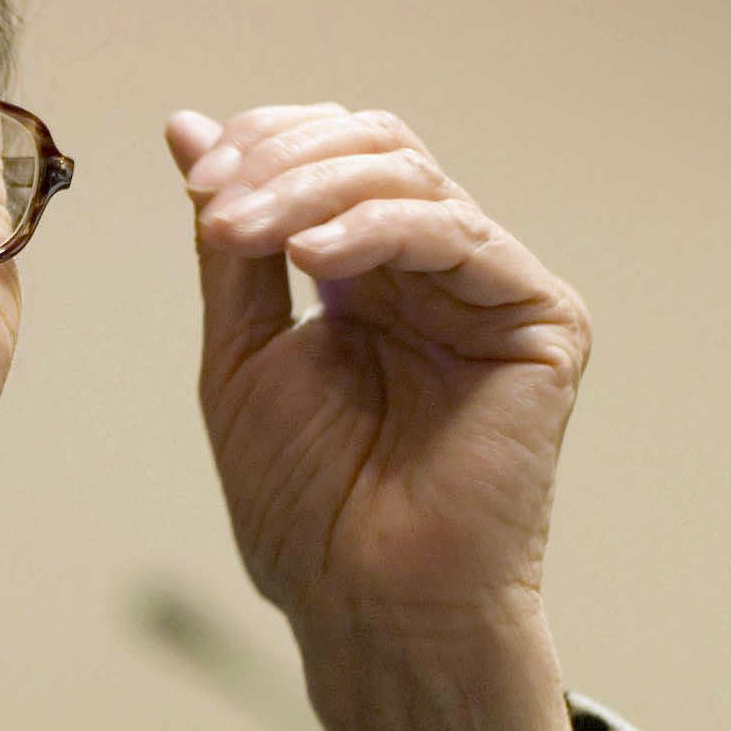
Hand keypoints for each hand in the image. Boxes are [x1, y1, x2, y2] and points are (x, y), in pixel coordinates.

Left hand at [166, 105, 592, 730]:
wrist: (369, 603)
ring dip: (310, 190)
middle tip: (215, 203)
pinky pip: (458, 234)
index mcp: (370, 277)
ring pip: (410, 176)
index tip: (196, 178)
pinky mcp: (542, 320)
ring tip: (242, 233)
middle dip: (282, 160)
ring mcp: (492, 291)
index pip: (332, 156)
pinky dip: (377, 228)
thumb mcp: (241, 352)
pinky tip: (315, 258)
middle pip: (374, 147)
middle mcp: (436, 273)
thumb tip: (188, 127)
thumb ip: (227, 245)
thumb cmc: (308, 507)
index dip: (265, 145)